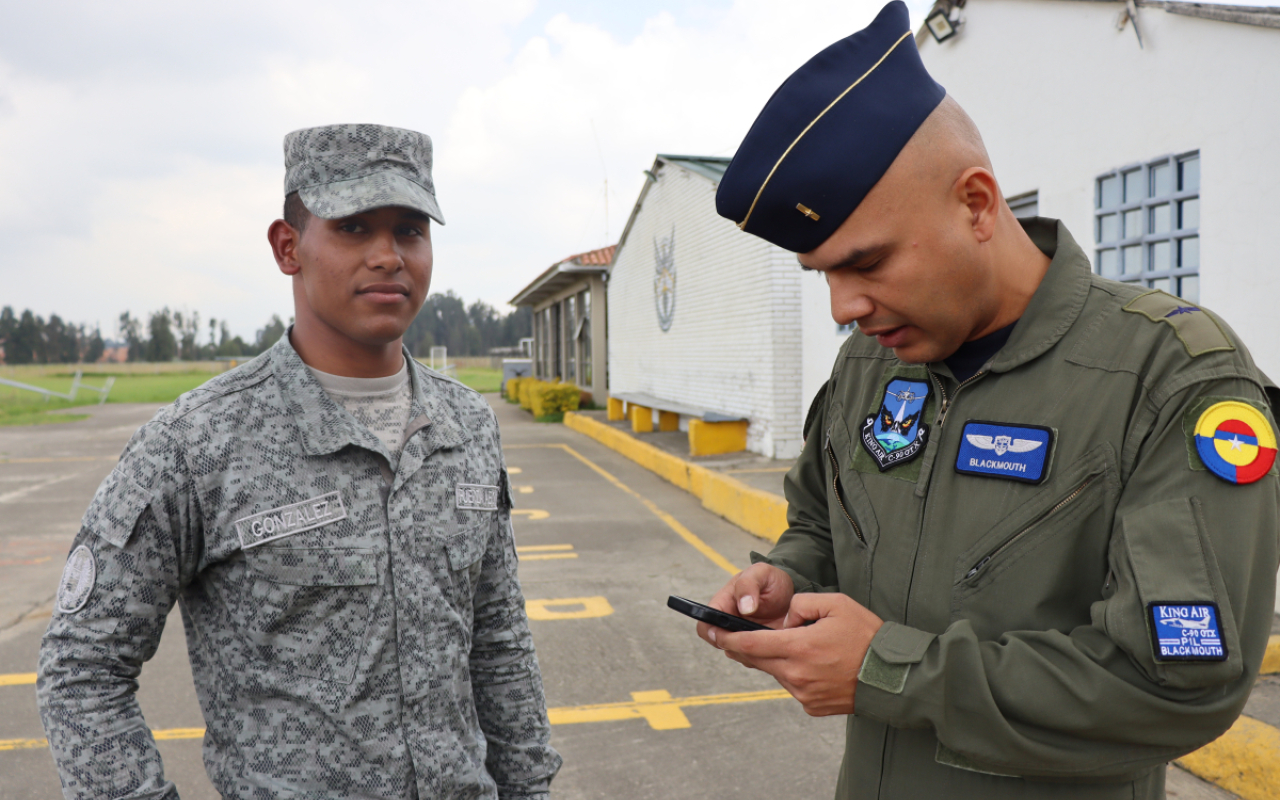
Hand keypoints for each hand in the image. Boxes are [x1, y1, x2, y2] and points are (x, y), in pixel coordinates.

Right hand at [695, 564, 794, 648]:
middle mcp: (728, 625)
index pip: (705, 627)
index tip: (732, 635)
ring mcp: (742, 638)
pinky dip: (764, 656)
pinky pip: (754, 660)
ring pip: (738, 655)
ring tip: (773, 638)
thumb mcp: (761, 573)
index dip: (713, 635)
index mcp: (722, 606)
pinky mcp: (758, 648)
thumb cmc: (771, 580)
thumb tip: (744, 607)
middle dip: (739, 646)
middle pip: (721, 645)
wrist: (790, 592)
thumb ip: (748, 585)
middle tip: (761, 637)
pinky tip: (778, 644)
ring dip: (753, 652)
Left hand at [712, 592, 882, 716]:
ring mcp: (803, 694)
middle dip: (739, 647)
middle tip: (727, 635)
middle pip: (755, 660)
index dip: (726, 637)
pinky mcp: (811, 706)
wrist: (893, 678)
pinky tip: (813, 664)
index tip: (710, 631)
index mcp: (799, 648)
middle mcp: (796, 674)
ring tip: (795, 645)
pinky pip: (792, 685)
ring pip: (775, 672)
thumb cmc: (867, 637)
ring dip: (774, 658)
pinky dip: (794, 672)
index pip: (750, 644)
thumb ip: (802, 604)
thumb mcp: (835, 604)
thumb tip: (786, 618)